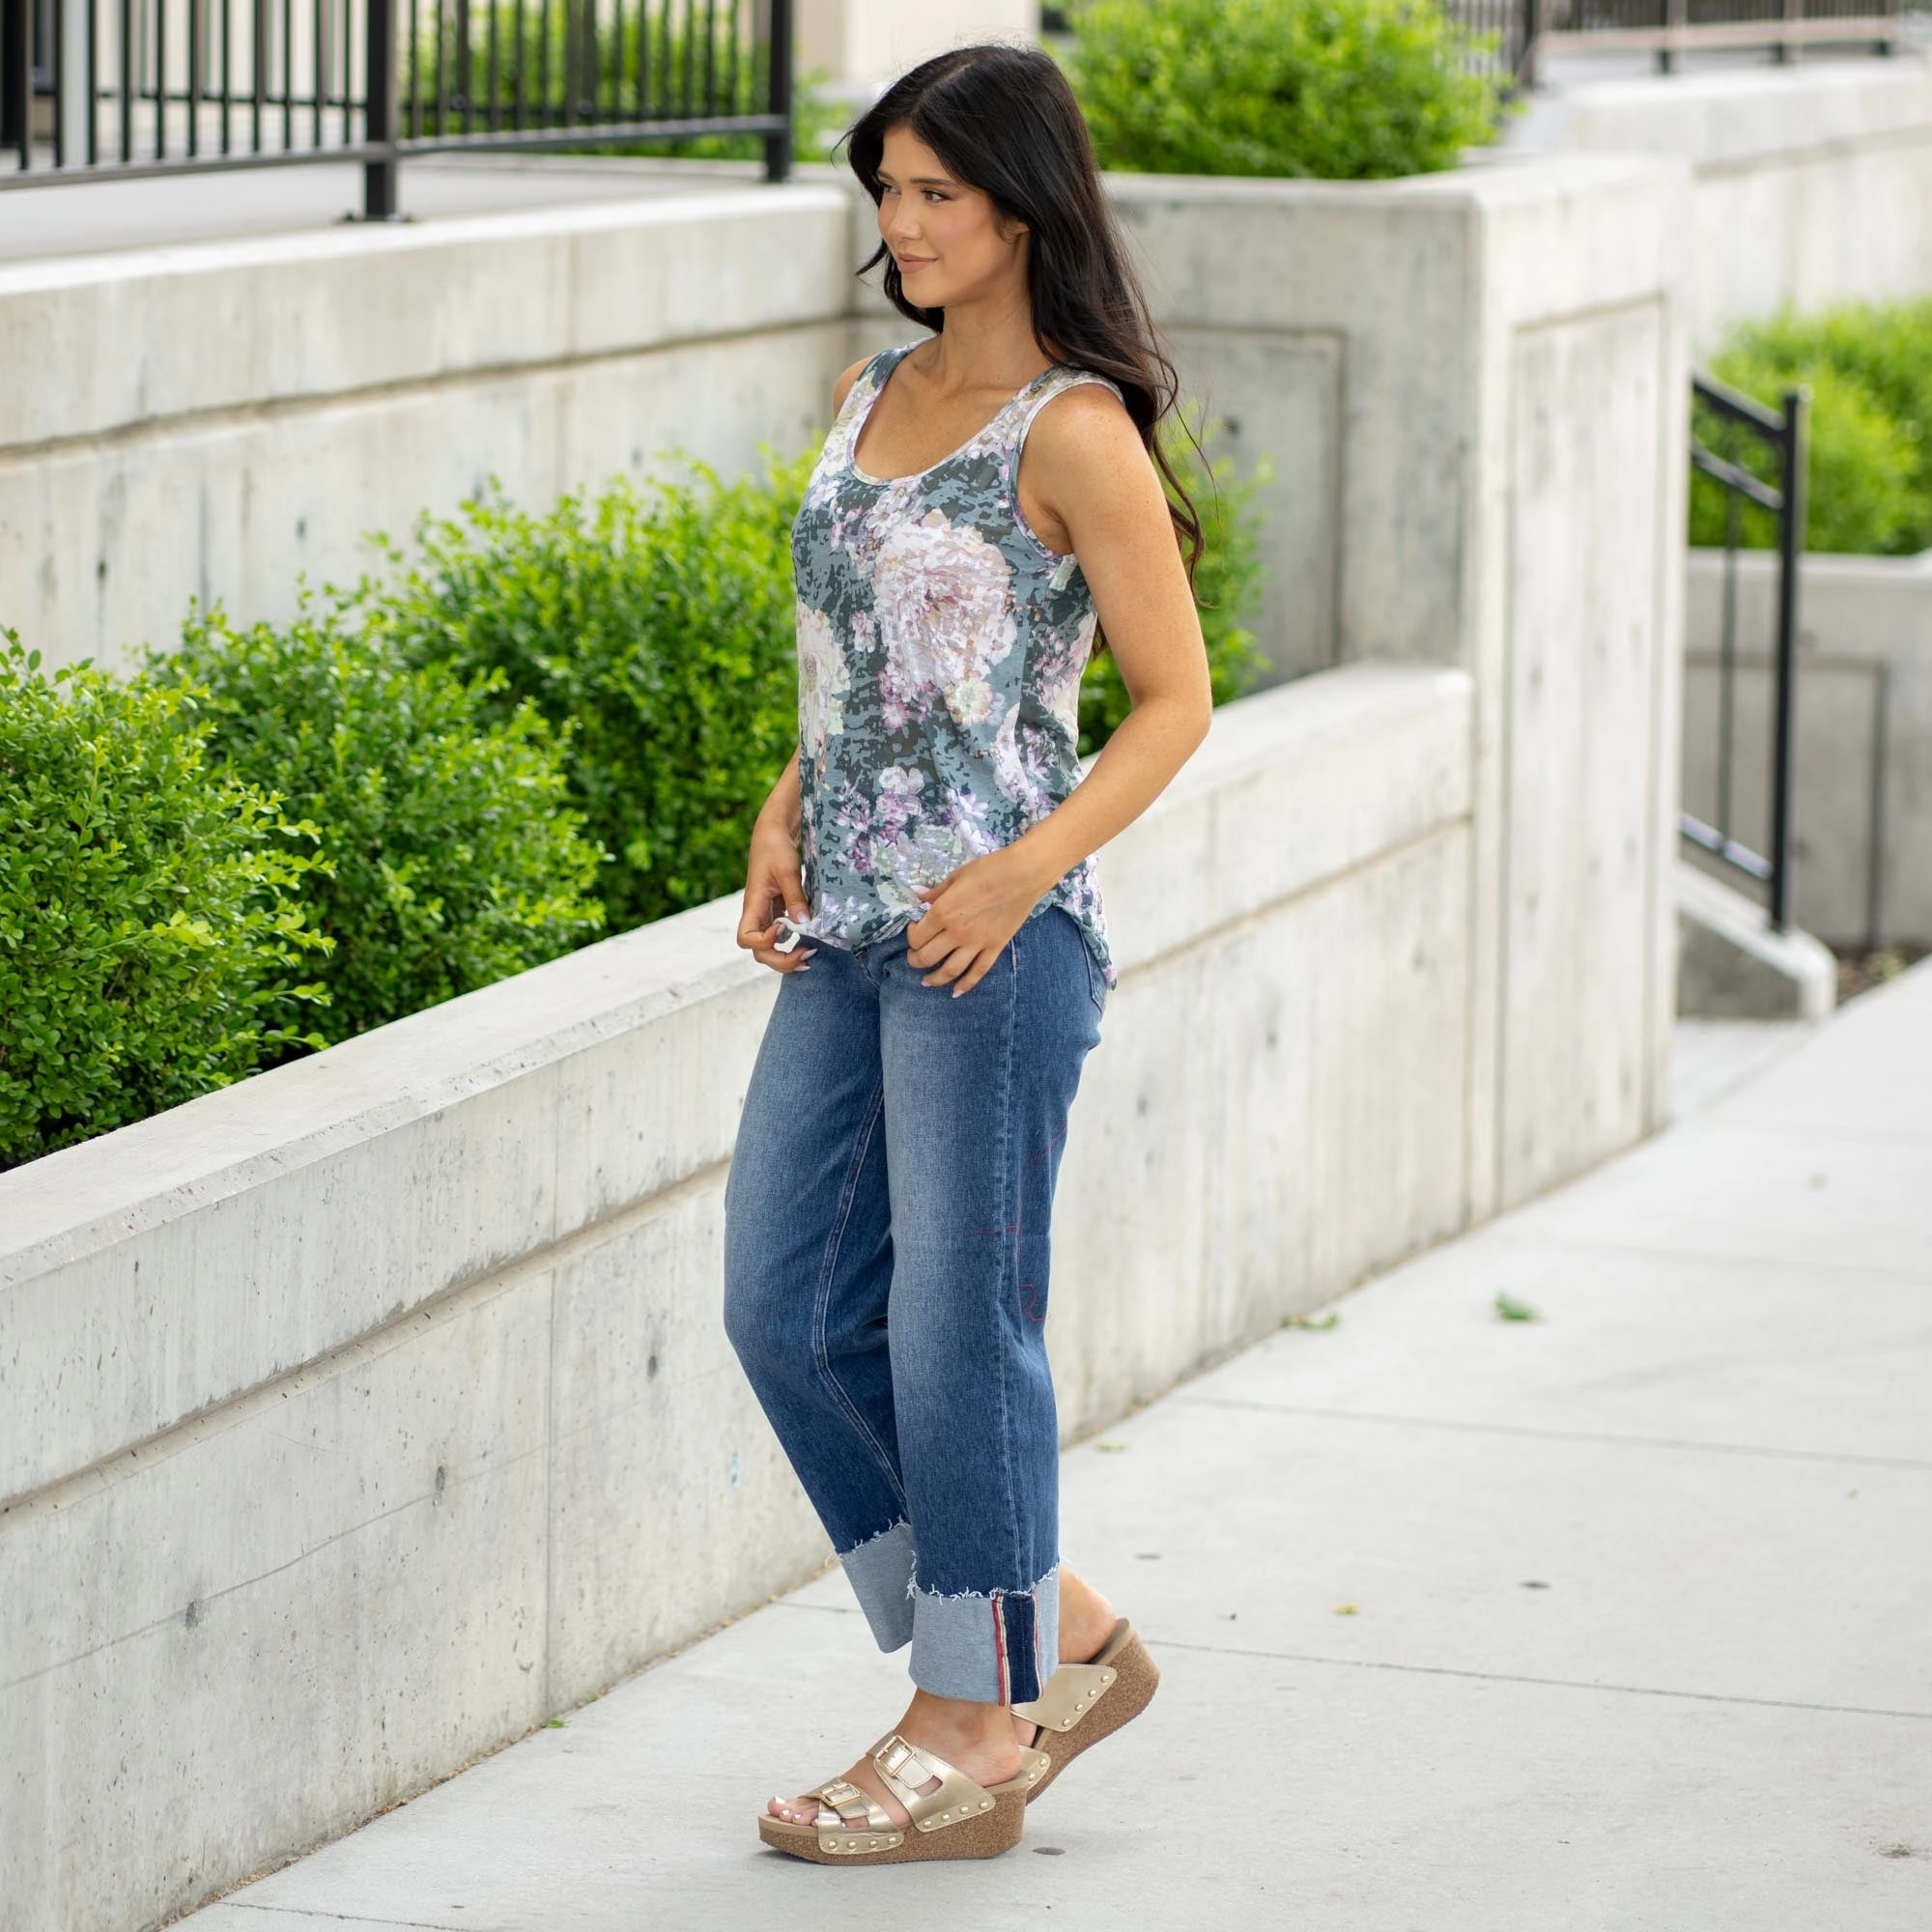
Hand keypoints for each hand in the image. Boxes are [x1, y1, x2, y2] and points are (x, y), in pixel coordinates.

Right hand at [737, 811, 813, 974]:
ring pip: (768, 949)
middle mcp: (756, 915)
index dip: (764, 941)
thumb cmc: (775, 849)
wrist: (772, 835)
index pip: (745, 938)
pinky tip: (809, 943)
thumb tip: (804, 924)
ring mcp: (765, 916)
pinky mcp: (775, 913)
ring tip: (809, 955)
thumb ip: (795, 898)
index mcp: (752, 905)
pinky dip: (791, 946)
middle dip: (781, 960)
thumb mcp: (787, 871)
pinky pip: (779, 938)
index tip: (783, 928)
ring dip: (786, 958)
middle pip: (758, 952)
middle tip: (807, 955)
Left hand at [906, 846, 1050, 997]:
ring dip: (934, 979)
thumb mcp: (956, 876)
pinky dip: (966, 985)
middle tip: (914, 958)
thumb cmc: (989, 869)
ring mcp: (977, 943)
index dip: (911, 935)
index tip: (915, 929)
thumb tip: (917, 896)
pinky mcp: (995, 947)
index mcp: (943, 912)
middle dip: (915, 960)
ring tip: (927, 981)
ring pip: (949, 971)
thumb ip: (935, 892)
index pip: (916, 936)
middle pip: (927, 957)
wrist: (1024, 874)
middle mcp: (957, 932)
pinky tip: (956, 992)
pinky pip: (978, 972)